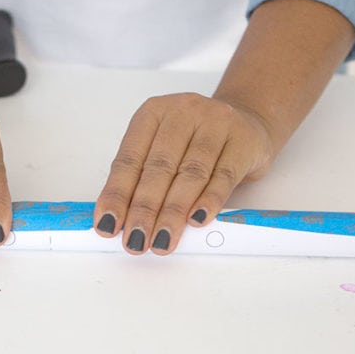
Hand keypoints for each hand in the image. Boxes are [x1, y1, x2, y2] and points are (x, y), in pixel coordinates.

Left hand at [93, 93, 274, 254]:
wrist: (247, 122)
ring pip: (190, 174)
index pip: (129, 159)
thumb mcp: (164, 149)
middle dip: (144, 209)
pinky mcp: (243, 141)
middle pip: (159, 167)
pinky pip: (223, 176)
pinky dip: (209, 201)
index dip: (117, 195)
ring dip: (173, 212)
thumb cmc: (195, 141)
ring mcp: (216, 123)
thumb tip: (121, 221)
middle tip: (135, 240)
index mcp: (153, 113)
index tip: (107, 225)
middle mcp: (183, 113)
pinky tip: (196, 221)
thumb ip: (143, 179)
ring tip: (162, 241)